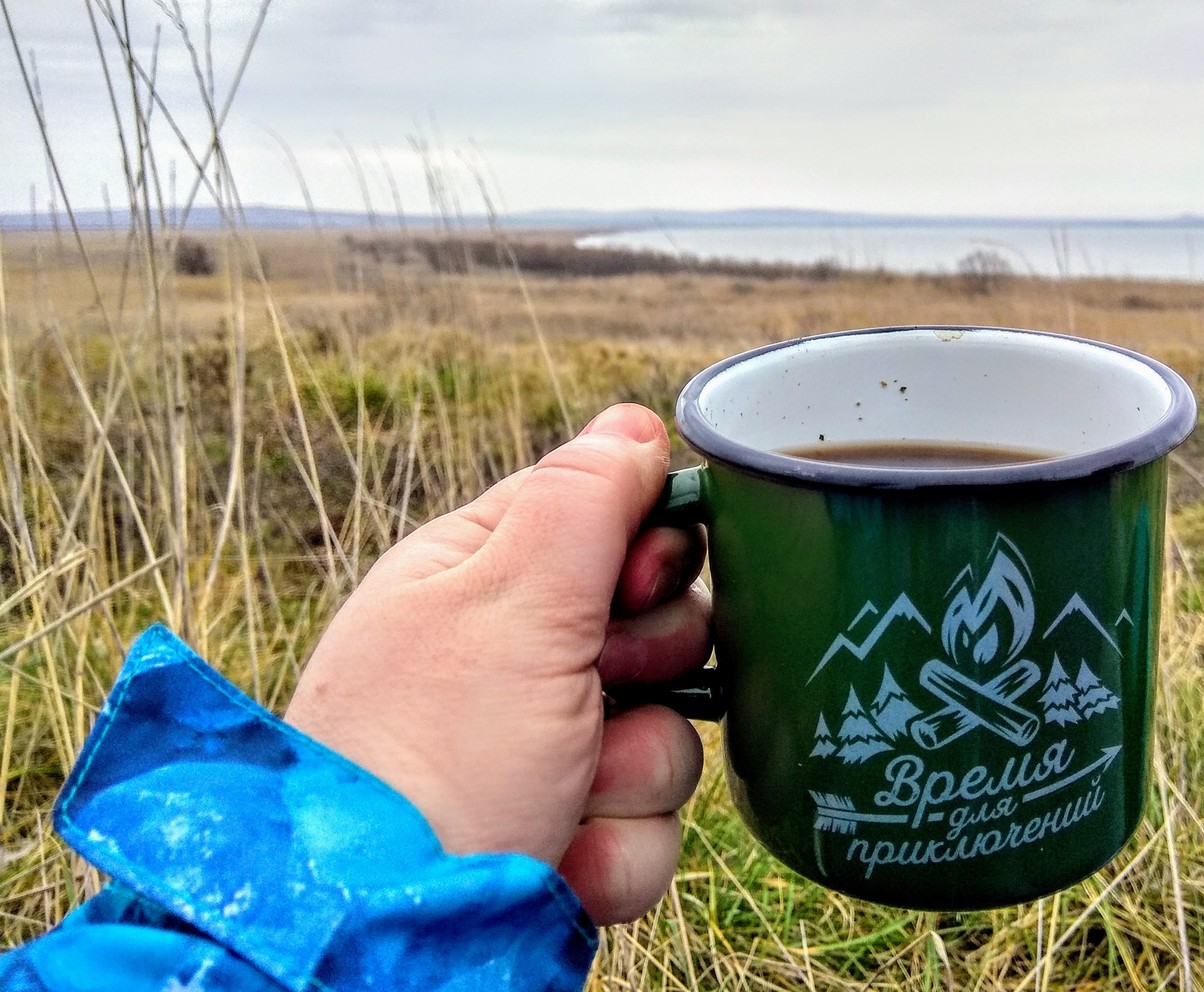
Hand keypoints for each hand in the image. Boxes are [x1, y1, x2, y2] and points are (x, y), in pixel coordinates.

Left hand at [284, 404, 710, 924]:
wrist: (383, 932)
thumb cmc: (429, 752)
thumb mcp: (510, 598)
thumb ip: (584, 498)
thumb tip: (635, 422)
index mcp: (481, 579)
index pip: (606, 518)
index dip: (647, 550)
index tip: (635, 584)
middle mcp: (512, 663)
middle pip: (659, 628)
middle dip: (649, 668)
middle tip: (600, 687)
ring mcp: (541, 756)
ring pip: (669, 734)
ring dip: (631, 774)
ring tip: (560, 798)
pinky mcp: (567, 838)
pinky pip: (652, 827)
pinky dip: (615, 851)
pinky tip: (558, 861)